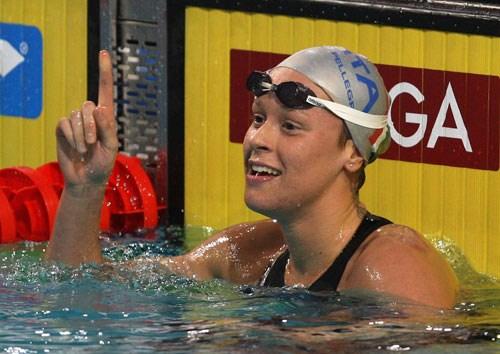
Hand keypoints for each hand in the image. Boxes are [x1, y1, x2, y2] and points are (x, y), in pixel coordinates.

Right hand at [56, 50, 118, 188]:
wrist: (86, 178)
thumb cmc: (103, 163)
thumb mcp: (111, 147)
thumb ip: (107, 127)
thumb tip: (99, 107)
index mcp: (106, 117)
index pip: (106, 90)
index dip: (105, 71)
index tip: (104, 52)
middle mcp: (91, 115)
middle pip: (88, 106)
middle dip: (91, 127)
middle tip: (93, 145)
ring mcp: (76, 121)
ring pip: (76, 116)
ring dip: (82, 135)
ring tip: (85, 150)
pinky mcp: (63, 128)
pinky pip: (64, 124)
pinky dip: (71, 137)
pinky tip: (75, 148)